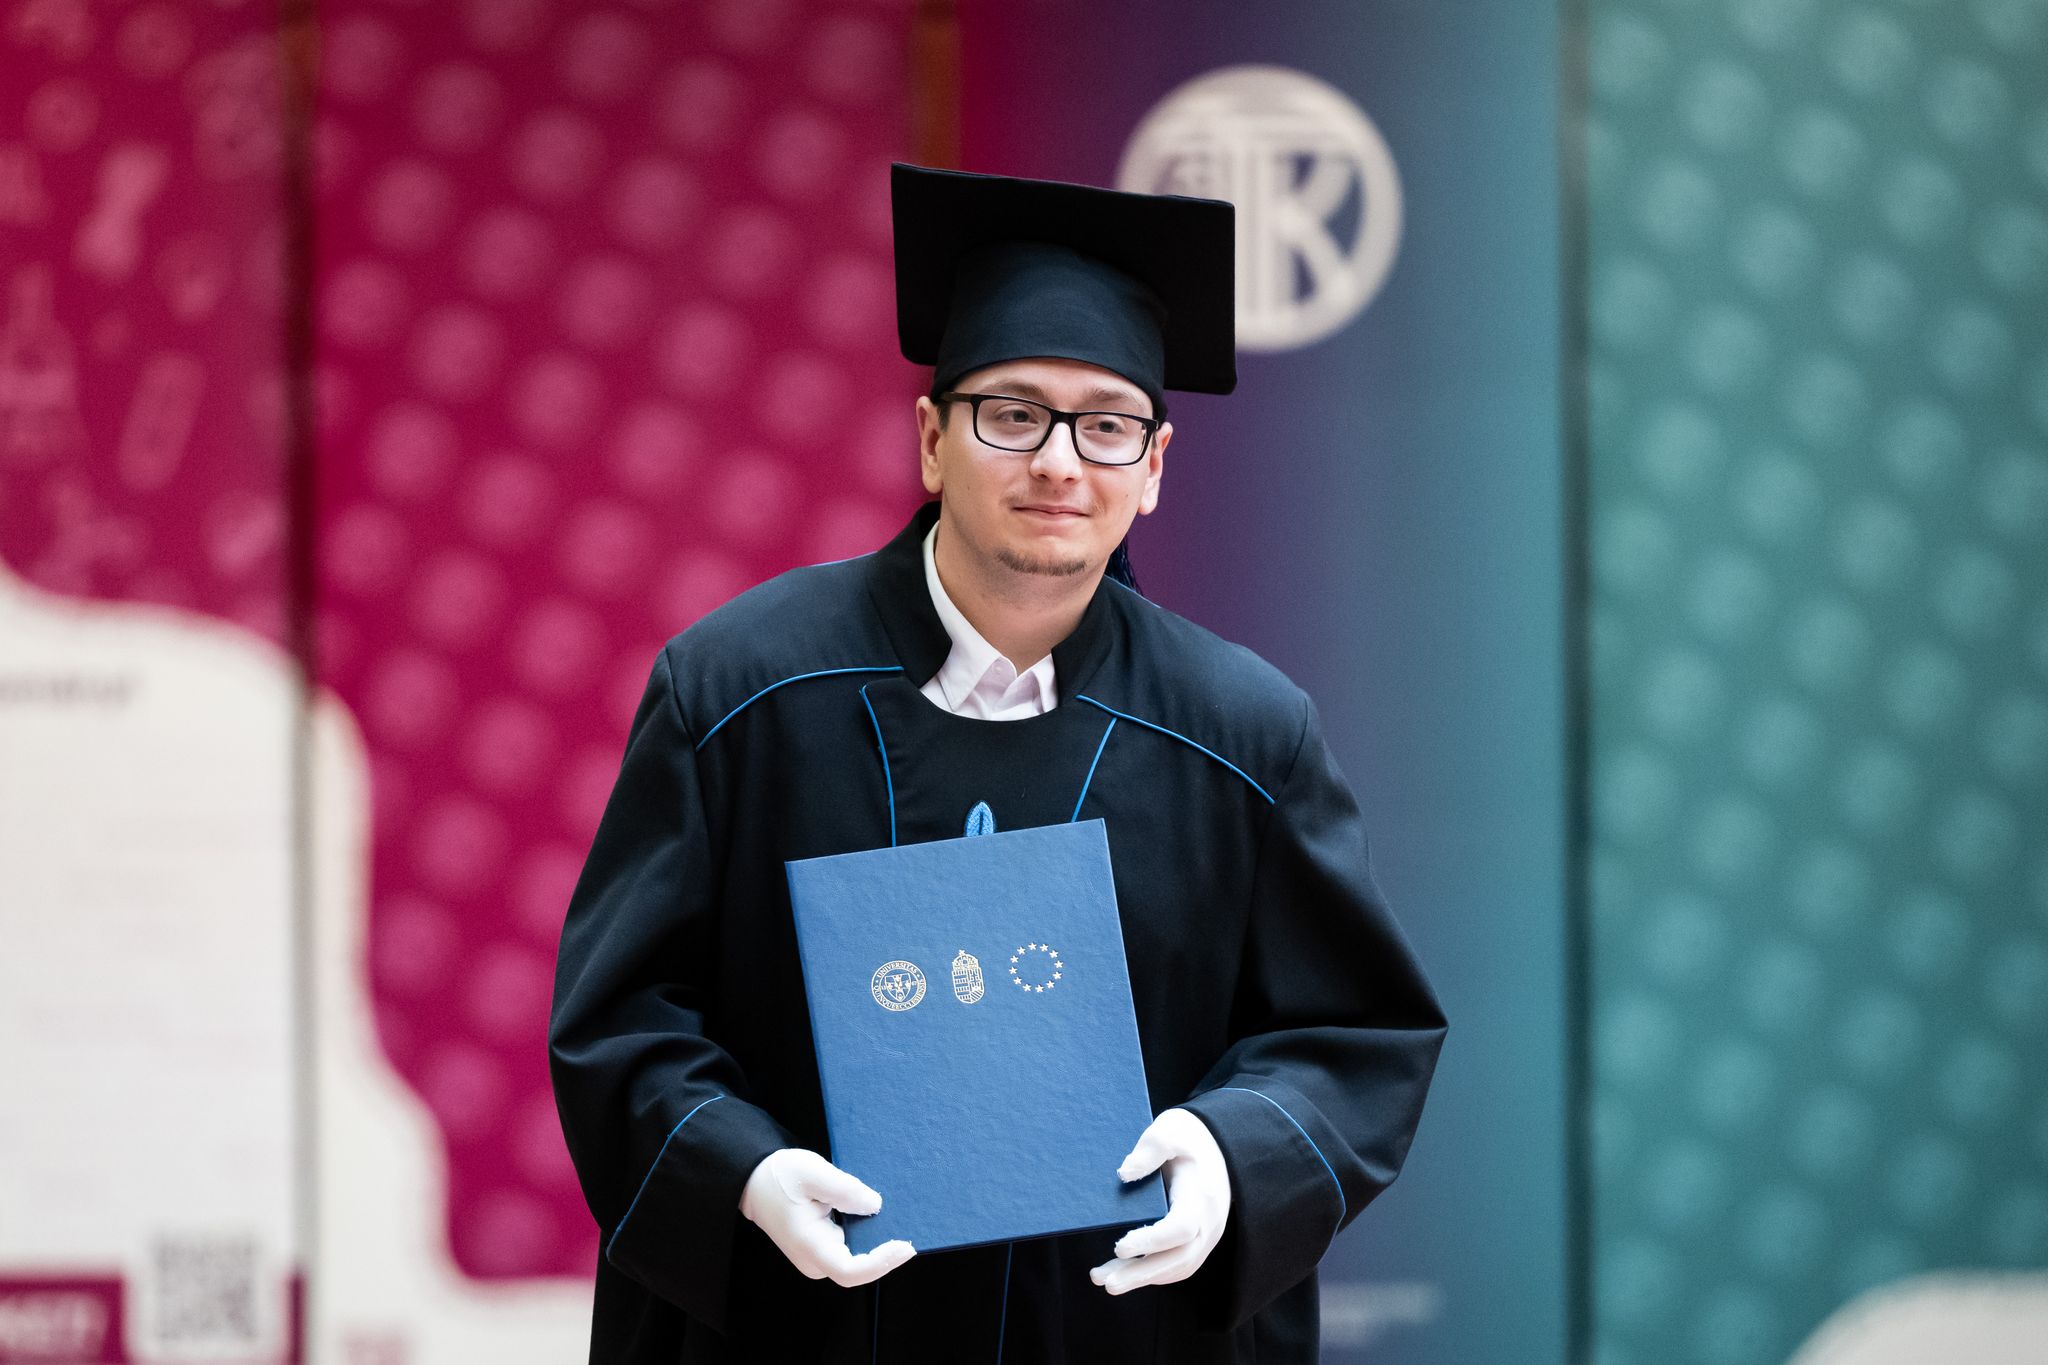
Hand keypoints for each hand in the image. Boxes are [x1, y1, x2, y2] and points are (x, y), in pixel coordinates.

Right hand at [739, 1148, 915, 1287]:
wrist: (754, 1181)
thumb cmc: (780, 1176)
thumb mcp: (812, 1172)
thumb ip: (843, 1189)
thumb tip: (875, 1206)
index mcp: (809, 1244)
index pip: (850, 1270)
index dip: (881, 1263)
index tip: (904, 1246)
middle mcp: (814, 1259)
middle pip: (859, 1268)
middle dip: (886, 1252)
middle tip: (913, 1228)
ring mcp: (818, 1256)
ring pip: (857, 1260)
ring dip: (880, 1244)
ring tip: (903, 1220)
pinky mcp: (822, 1247)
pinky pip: (852, 1249)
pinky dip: (869, 1236)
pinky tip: (883, 1218)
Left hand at [1090, 1107, 1230, 1295]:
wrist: (1219, 1147)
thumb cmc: (1190, 1137)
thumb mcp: (1171, 1130)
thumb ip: (1150, 1149)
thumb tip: (1123, 1174)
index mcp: (1202, 1195)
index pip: (1181, 1227)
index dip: (1151, 1241)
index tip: (1119, 1246)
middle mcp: (1209, 1223)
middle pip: (1178, 1258)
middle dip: (1142, 1273)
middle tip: (1107, 1283)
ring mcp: (1205, 1236)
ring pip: (1175, 1267)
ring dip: (1140, 1278)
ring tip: (1104, 1280)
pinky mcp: (1197, 1242)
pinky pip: (1176, 1265)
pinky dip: (1151, 1273)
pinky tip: (1123, 1273)